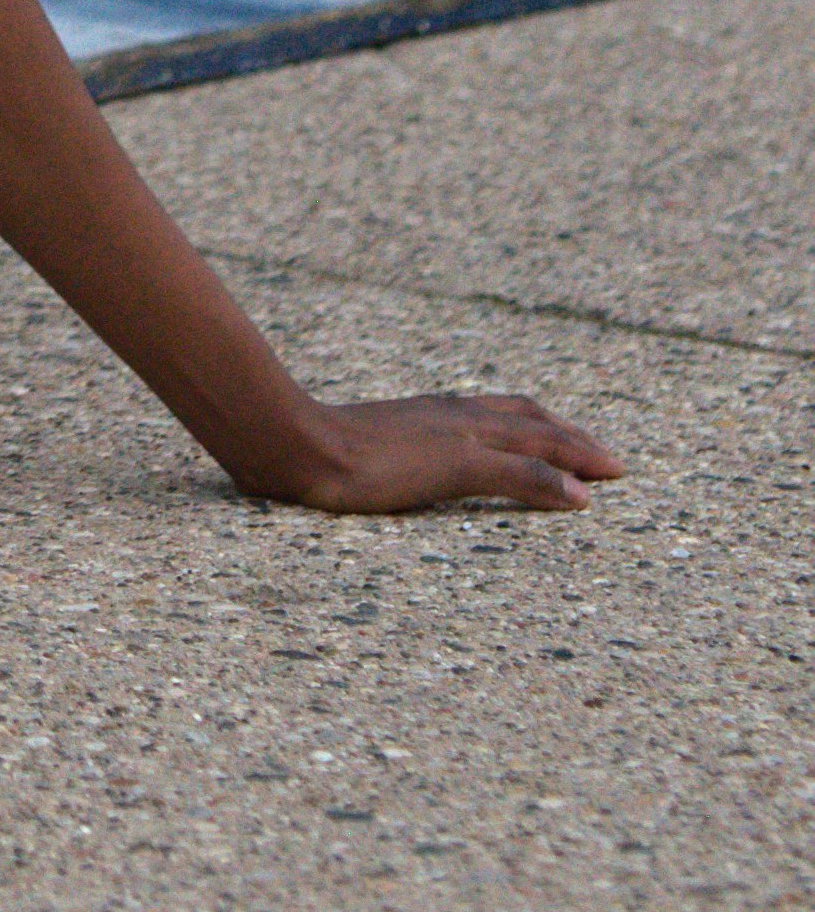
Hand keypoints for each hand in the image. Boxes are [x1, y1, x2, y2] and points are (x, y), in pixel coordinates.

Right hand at [247, 392, 625, 516]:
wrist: (295, 442)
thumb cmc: (314, 445)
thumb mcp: (362, 443)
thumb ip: (384, 447)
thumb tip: (378, 460)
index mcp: (434, 412)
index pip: (504, 411)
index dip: (543, 424)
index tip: (574, 440)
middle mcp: (453, 416)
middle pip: (531, 419)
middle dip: (575, 437)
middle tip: (613, 460)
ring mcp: (456, 438)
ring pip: (535, 439)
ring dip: (578, 453)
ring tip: (615, 471)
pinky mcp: (454, 464)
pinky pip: (518, 473)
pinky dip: (554, 483)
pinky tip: (583, 501)